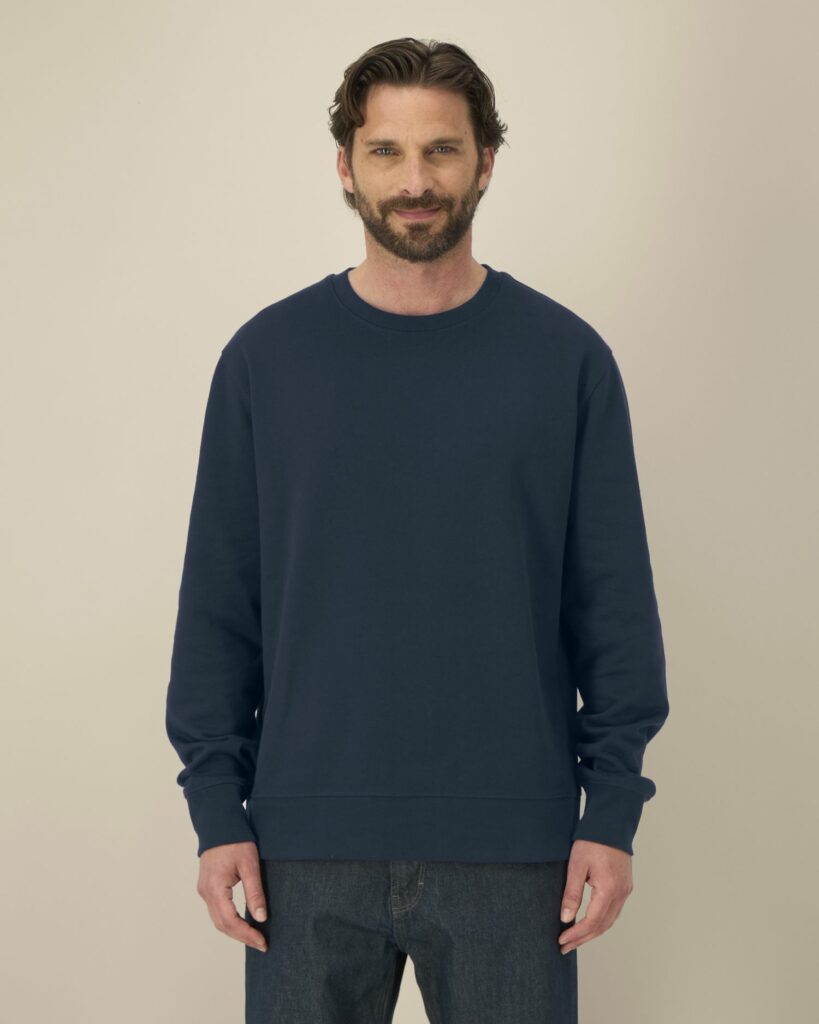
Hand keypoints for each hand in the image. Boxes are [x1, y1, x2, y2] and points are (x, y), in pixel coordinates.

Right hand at [196, 841, 267, 951]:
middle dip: (242, 936)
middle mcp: (206, 892)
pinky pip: (217, 910)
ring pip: (218, 919)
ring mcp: (204, 890)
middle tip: (261, 944)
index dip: (247, 935)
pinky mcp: (207, 886)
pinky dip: (229, 920)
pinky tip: (243, 921)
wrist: (219, 823)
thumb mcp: (249, 865)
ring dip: (235, 930)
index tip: (262, 942)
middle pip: (222, 925)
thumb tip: (261, 918)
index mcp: (215, 888)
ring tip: (254, 936)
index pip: (230, 921)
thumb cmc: (235, 840)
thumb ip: (255, 892)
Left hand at [557, 839, 633, 953]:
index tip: (562, 940)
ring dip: (592, 932)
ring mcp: (625, 891)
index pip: (592, 922)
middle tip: (564, 946)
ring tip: (574, 939)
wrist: (611, 824)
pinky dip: (601, 922)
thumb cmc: (592, 841)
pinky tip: (589, 924)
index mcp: (608, 889)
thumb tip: (565, 918)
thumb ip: (572, 893)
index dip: (576, 934)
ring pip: (609, 921)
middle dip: (582, 938)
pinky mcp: (625, 886)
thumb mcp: (576, 865)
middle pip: (602, 926)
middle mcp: (620, 893)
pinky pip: (614, 911)